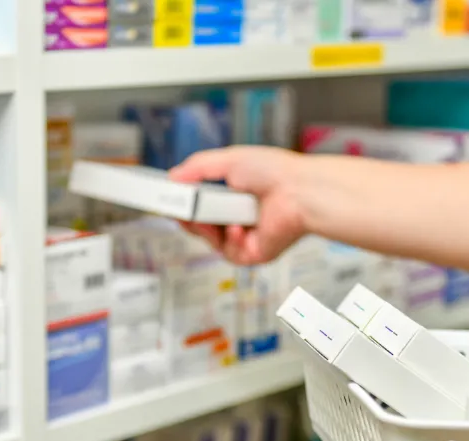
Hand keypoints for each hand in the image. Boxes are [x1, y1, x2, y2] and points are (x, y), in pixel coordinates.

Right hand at [169, 146, 307, 264]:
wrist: (300, 191)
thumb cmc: (275, 172)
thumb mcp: (228, 159)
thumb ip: (197, 168)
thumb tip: (173, 176)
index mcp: (234, 195)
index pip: (200, 204)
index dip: (184, 204)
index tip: (168, 199)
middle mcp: (239, 216)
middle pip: (200, 225)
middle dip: (188, 217)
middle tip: (179, 209)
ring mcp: (246, 237)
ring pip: (210, 240)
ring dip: (205, 228)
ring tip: (208, 214)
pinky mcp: (254, 253)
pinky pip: (229, 253)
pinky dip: (229, 239)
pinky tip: (237, 226)